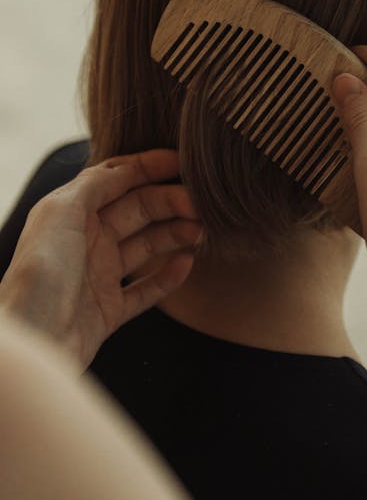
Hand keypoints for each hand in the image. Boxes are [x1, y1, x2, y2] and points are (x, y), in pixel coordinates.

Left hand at [0, 150, 202, 370]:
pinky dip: (169, 276)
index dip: (149, 167)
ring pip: (147, 246)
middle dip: (170, 201)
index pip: (117, 180)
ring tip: (200, 230)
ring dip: (175, 234)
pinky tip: (187, 263)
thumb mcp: (60, 211)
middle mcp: (87, 241)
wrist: (34, 338)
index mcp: (72, 213)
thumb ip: (94, 184)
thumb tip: (125, 167)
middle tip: (199, 204)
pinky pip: (146, 289)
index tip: (183, 162)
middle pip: (138, 210)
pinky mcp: (108, 311)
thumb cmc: (41, 271)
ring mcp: (99, 276)